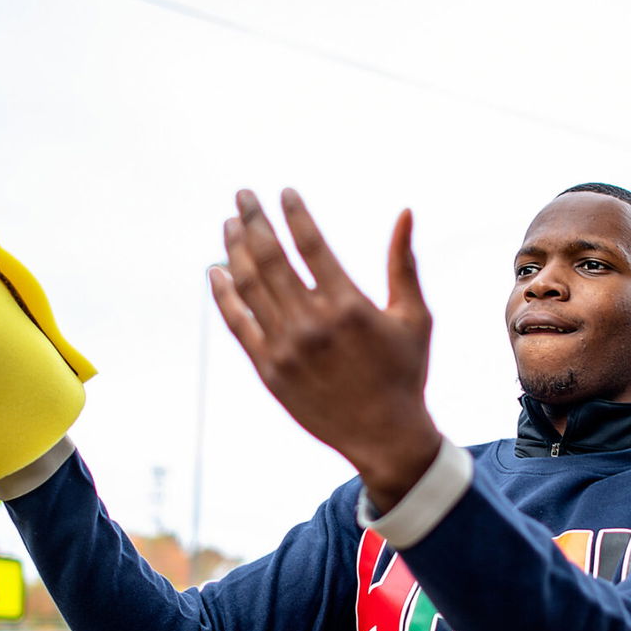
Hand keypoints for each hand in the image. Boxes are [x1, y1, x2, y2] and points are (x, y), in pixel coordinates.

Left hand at [210, 189, 441, 508]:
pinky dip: (223, 295)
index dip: (294, 213)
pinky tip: (215, 271)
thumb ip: (403, 263)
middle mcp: (312, 324)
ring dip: (235, 250)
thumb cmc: (405, 374)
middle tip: (243, 194)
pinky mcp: (268, 370)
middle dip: (254, 220)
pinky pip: (237, 323)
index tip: (284, 193)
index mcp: (349, 306)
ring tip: (230, 224)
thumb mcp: (414, 317)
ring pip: (249, 286)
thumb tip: (405, 212)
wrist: (384, 437)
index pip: (310, 245)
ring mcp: (286, 348)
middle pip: (271, 257)